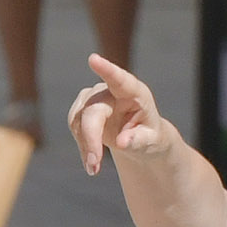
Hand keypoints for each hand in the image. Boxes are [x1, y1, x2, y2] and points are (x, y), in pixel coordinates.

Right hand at [69, 52, 179, 173]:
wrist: (139, 139)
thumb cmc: (150, 137)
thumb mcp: (152, 142)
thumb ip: (139, 140)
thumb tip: (122, 142)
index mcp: (135, 93)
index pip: (120, 79)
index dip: (106, 69)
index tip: (93, 59)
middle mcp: (111, 90)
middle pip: (93, 112)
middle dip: (91, 139)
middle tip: (94, 165)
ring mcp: (94, 96)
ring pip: (79, 120)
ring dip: (85, 146)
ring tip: (95, 168)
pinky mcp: (82, 106)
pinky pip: (74, 126)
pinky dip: (82, 145)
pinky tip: (91, 160)